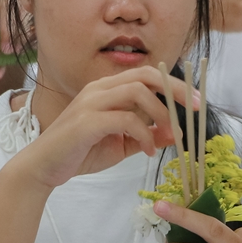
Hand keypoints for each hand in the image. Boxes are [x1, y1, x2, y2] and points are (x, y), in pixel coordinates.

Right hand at [13, 66, 191, 189]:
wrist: (44, 167)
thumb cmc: (80, 153)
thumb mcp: (121, 145)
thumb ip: (146, 136)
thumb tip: (175, 134)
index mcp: (107, 89)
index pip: (147, 75)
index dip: (175, 85)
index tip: (198, 102)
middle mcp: (99, 89)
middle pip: (146, 76)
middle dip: (176, 90)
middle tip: (196, 109)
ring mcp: (91, 102)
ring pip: (137, 92)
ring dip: (161, 114)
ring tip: (170, 136)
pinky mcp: (86, 121)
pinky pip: (125, 119)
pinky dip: (144, 134)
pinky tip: (147, 150)